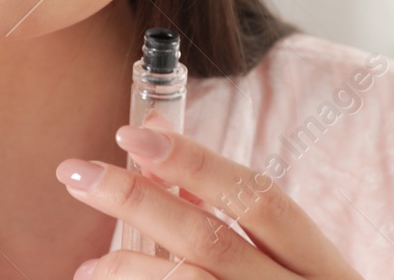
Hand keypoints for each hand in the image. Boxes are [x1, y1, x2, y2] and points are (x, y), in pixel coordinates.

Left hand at [55, 123, 363, 278]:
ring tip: (89, 267)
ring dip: (127, 267)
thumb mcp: (289, 261)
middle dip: (137, 201)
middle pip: (210, 241)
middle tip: (76, 174)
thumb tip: (152, 128)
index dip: (195, 162)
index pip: (259, 197)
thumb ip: (227, 202)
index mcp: (318, 265)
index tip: (130, 135)